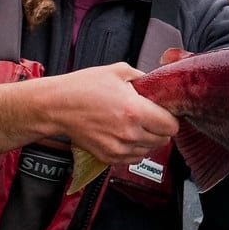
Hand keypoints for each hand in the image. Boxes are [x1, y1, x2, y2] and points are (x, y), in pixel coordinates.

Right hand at [0, 61, 178, 163]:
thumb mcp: (118, 72)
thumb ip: (144, 78)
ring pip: (150, 150)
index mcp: (135, 111)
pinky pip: (134, 158)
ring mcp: (119, 149)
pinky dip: (136, 148)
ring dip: (149, 139)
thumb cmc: (84, 87)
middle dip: (161, 128)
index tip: (164, 111)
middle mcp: (129, 134)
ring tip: (137, 124)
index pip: (172, 126)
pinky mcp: (109, 158)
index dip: (171, 117)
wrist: (57, 106)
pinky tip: (126, 134)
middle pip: (164, 140)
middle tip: (152, 116)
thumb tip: (158, 84)